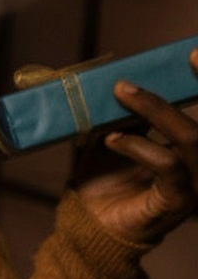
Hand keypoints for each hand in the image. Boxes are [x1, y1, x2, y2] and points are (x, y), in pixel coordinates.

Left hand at [73, 50, 197, 245]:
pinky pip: (168, 166)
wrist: (90, 224)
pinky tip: (114, 140)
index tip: (192, 54)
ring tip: (121, 98)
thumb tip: (123, 81)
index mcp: (189, 147)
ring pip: (190, 139)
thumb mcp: (116, 137)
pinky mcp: (178, 200)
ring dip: (155, 113)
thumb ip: (127, 114)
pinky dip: (140, 147)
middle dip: (170, 98)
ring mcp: (195, 183)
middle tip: (129, 82)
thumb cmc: (105, 180)